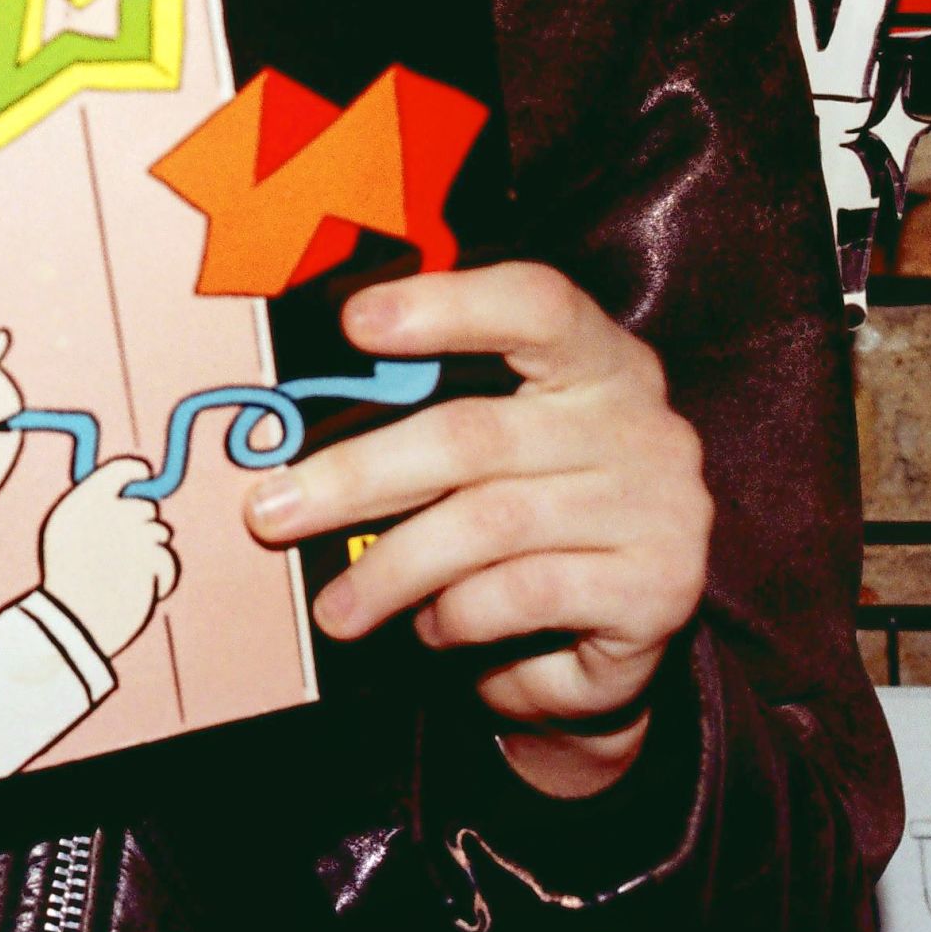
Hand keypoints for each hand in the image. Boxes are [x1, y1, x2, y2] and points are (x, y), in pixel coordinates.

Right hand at [39, 461, 176, 661]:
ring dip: (151, 552)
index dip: (133, 470)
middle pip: (144, 507)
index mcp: (80, 504)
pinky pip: (167, 559)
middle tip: (130, 550)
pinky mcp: (147, 559)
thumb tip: (126, 496)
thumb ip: (92, 512)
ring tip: (133, 575)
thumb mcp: (64, 537)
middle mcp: (105, 513)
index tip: (144, 473)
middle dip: (143, 527)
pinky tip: (149, 587)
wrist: (72, 622)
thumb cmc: (66, 581)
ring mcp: (128, 534)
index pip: (116, 471)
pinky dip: (162, 575)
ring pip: (159, 533)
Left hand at [240, 261, 708, 800]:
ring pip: (488, 524)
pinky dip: (461, 614)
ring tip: (337, 608)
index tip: (355, 323)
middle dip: (358, 476)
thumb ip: (429, 419)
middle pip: (475, 434)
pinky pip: (525, 594)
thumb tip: (296, 450)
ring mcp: (656, 505)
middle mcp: (636, 421)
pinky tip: (433, 627)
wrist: (625, 627)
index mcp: (596, 359)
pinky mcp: (659, 588)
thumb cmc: (534, 511)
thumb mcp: (497, 448)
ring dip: (393, 569)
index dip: (446, 306)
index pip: (534, 304)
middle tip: (271, 512)